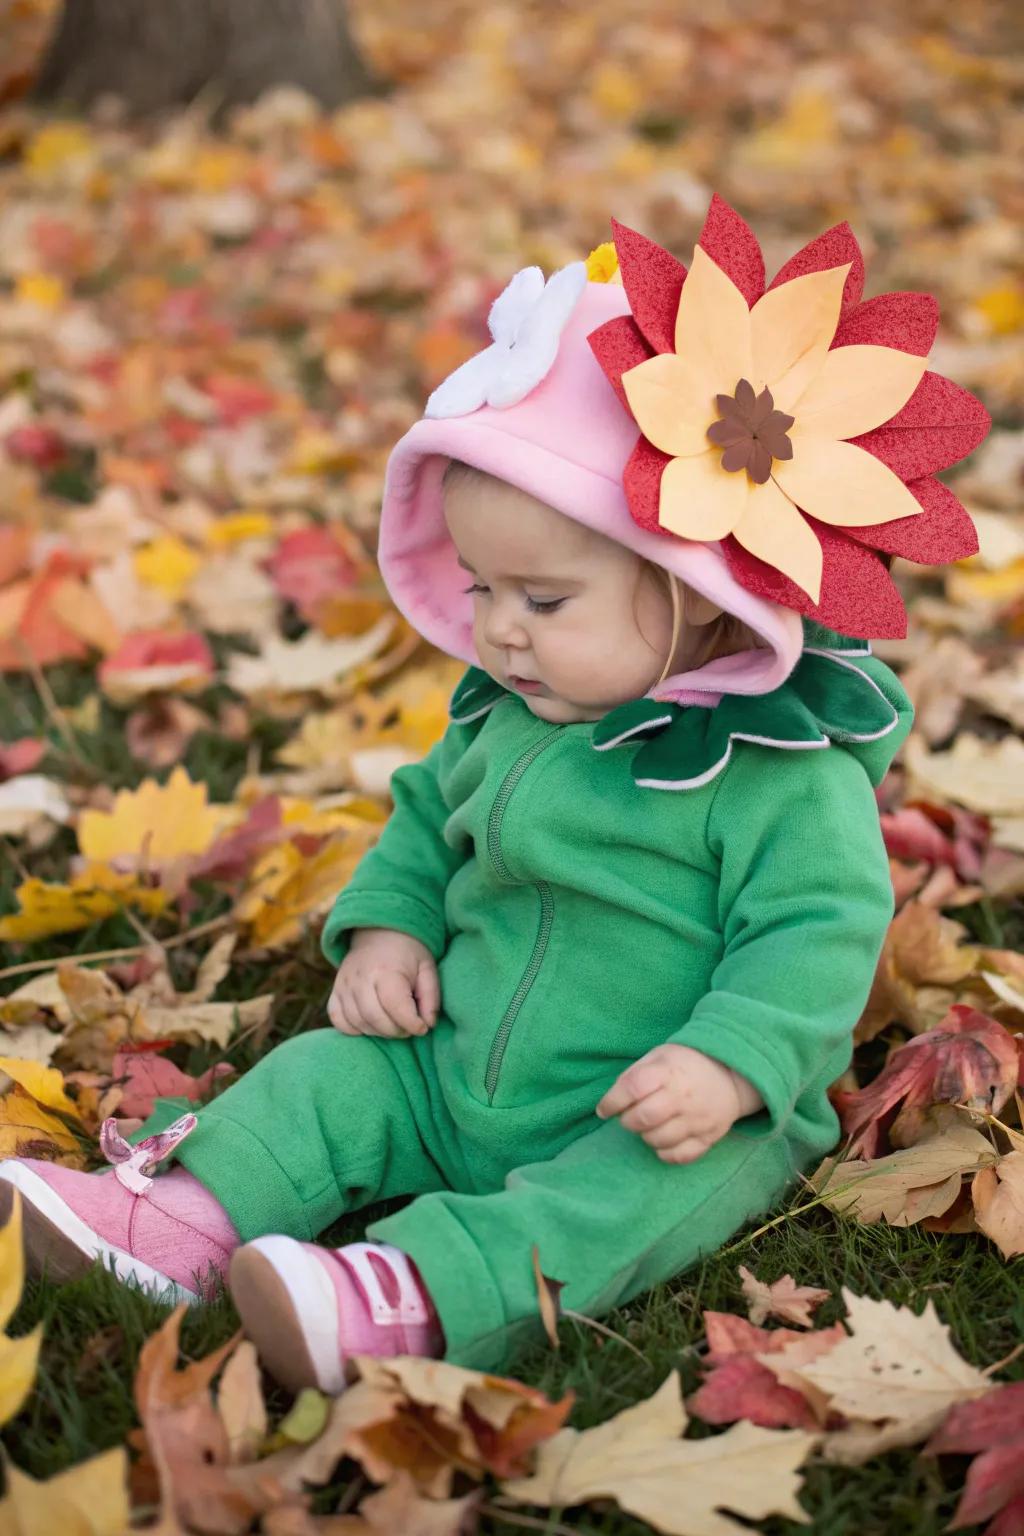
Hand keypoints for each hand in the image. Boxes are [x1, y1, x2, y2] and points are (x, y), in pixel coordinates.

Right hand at [327, 927, 439, 1038]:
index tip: (422, 1027)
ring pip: (358, 1022)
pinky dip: (355, 1029)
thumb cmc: (408, 954)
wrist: (379, 933)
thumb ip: (431, 998)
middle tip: (408, 1027)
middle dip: (396, 1031)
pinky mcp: (335, 992)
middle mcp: (360, 978)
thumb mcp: (427, 969)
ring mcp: (344, 985)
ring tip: (393, 1023)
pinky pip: (339, 1020)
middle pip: (375, 1018)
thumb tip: (427, 1025)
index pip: (396, 1007)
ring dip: (379, 1031)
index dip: (412, 1024)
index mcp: (386, 970)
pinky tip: (371, 1023)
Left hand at [595, 1044, 762, 1163]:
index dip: (612, 1102)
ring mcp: (698, 1119)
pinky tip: (664, 1140)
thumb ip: (634, 1076)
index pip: (632, 1088)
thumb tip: (611, 1103)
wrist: (729, 1072)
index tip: (605, 1109)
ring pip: (659, 1140)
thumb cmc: (684, 1064)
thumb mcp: (658, 1057)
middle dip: (628, 1121)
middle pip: (644, 1118)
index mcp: (667, 1071)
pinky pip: (680, 1156)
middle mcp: (683, 1096)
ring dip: (646, 1136)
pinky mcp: (709, 1137)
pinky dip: (665, 1152)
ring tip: (650, 1125)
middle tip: (629, 1117)